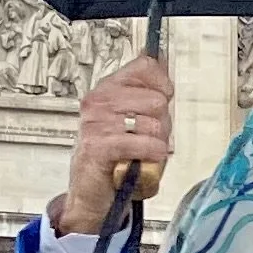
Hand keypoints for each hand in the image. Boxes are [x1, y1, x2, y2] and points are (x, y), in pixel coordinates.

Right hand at [57, 55, 173, 234]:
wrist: (90, 193)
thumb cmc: (112, 156)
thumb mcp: (129, 117)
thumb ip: (145, 91)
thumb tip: (162, 60)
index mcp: (106, 88)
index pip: (145, 66)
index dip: (162, 85)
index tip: (162, 101)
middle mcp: (98, 102)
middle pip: (156, 99)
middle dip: (162, 124)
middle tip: (147, 139)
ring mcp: (96, 123)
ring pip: (153, 125)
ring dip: (157, 144)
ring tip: (142, 153)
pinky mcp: (99, 146)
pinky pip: (143, 143)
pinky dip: (152, 155)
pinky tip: (146, 160)